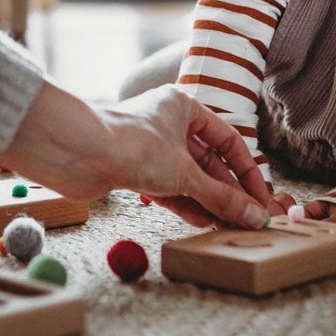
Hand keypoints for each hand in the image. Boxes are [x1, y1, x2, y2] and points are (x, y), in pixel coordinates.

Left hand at [3, 80, 286, 230]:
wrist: (74, 152)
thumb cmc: (130, 144)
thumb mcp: (185, 173)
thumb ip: (221, 197)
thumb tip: (253, 216)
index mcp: (184, 107)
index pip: (228, 140)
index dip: (247, 171)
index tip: (261, 198)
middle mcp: (168, 124)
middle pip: (209, 162)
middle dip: (228, 192)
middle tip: (248, 220)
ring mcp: (150, 150)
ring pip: (189, 178)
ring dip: (209, 202)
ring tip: (230, 228)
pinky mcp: (134, 172)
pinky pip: (169, 190)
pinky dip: (186, 205)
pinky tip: (204, 223)